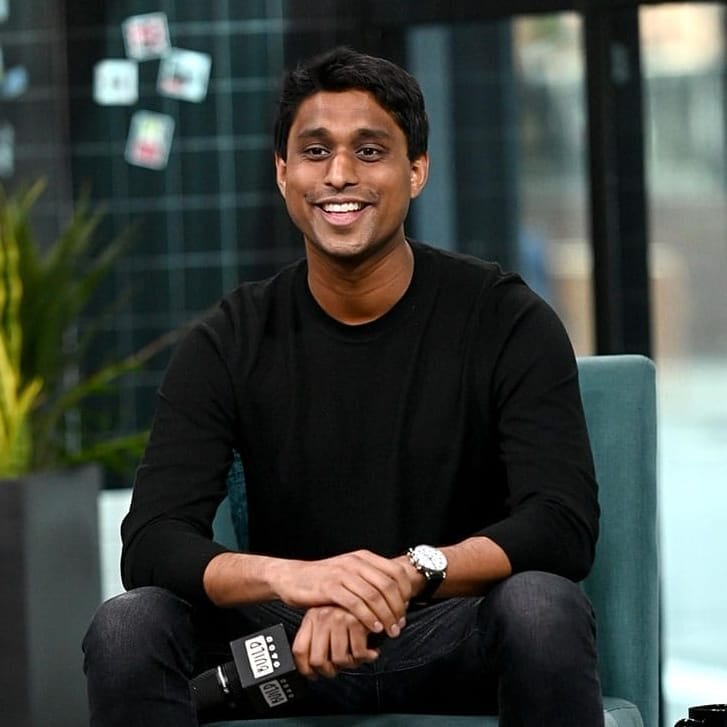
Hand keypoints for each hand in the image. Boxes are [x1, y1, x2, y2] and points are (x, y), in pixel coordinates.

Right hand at [270, 550, 411, 637]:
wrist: (292, 577)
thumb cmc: (324, 579)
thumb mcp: (350, 572)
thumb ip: (370, 579)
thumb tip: (395, 597)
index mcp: (363, 557)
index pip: (396, 571)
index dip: (406, 592)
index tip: (406, 609)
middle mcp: (355, 562)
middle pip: (388, 586)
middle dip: (398, 609)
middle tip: (400, 625)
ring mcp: (343, 574)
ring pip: (374, 596)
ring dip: (386, 617)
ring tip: (390, 631)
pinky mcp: (330, 587)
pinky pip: (356, 604)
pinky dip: (368, 618)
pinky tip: (374, 628)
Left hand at [292, 605, 382, 678]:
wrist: (373, 596)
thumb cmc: (351, 612)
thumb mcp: (328, 621)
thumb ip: (318, 640)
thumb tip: (311, 669)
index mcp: (312, 617)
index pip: (299, 650)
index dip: (305, 669)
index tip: (313, 675)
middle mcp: (323, 616)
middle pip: (318, 660)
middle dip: (329, 671)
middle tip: (337, 669)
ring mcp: (339, 619)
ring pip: (339, 659)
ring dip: (349, 664)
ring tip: (354, 657)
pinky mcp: (356, 622)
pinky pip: (358, 653)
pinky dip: (365, 658)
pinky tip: (368, 652)